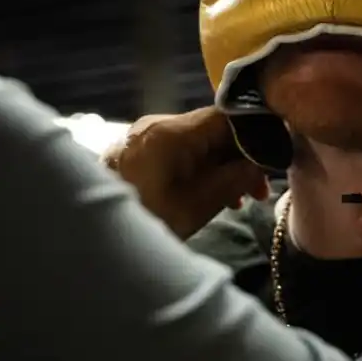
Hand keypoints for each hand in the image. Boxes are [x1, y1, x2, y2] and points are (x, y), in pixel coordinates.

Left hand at [101, 107, 268, 238]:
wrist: (87, 245)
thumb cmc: (146, 223)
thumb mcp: (199, 205)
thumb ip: (237, 177)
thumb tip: (266, 161)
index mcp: (171, 132)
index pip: (228, 116)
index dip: (257, 135)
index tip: (274, 160)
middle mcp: (157, 123)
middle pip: (214, 129)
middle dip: (241, 156)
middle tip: (260, 190)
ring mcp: (144, 136)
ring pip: (198, 141)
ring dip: (222, 165)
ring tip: (240, 199)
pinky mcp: (137, 151)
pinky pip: (180, 151)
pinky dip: (200, 168)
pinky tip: (212, 195)